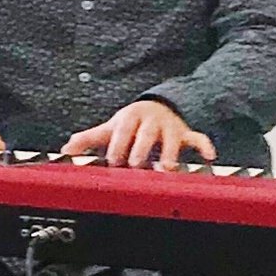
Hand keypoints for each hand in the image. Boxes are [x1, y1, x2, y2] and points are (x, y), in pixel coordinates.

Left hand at [62, 101, 213, 168]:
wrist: (158, 108)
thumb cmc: (131, 124)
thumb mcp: (110, 128)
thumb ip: (88, 139)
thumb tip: (65, 150)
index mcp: (130, 118)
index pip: (123, 129)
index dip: (118, 144)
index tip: (113, 161)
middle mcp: (151, 121)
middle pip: (146, 133)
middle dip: (141, 148)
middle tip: (135, 164)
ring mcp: (170, 127)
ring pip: (172, 138)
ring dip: (169, 152)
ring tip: (166, 167)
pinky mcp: (186, 134)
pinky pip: (198, 138)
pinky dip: (204, 146)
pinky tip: (209, 157)